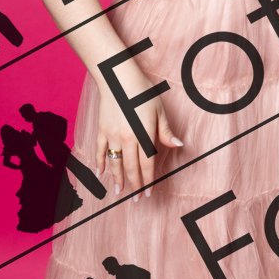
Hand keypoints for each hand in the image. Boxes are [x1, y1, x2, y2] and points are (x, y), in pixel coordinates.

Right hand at [95, 70, 183, 197]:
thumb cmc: (142, 93)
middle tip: (136, 199)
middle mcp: (127, 139)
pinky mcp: (102, 130)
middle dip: (135, 185)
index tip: (149, 192)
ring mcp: (112, 136)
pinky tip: (100, 173)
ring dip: (117, 179)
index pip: (147, 164)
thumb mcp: (159, 111)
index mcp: (143, 135)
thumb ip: (165, 132)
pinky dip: (100, 163)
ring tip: (119, 191)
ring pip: (115, 163)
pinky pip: (100, 151)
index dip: (148, 180)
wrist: (119, 79)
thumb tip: (178, 146)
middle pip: (131, 167)